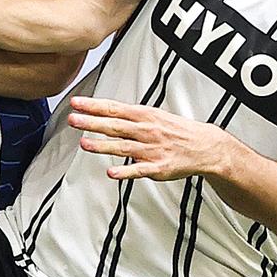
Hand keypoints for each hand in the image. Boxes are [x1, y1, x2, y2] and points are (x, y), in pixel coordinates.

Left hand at [68, 97, 231, 181]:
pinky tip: (111, 173)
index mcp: (143, 115)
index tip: (75, 103)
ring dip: (103, 145)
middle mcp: (146, 130)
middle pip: (114, 125)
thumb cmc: (175, 130)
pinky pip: (139, 170)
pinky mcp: (158, 167)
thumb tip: (104, 113)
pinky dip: (125, 171)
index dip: (93, 106)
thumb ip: (128, 117)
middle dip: (92, 122)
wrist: (204, 146)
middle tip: (72, 119)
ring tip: (84, 144)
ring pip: (123, 147)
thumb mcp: (153, 116)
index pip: (113, 108)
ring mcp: (152, 149)